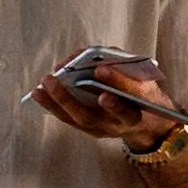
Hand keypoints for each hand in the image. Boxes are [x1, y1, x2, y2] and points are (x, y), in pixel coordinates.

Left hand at [29, 55, 165, 148]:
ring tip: (39, 88)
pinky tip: (41, 94)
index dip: (115, 83)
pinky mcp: (92, 131)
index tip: (100, 69)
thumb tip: (99, 56)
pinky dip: (54, 107)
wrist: (148, 124)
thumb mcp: (146, 81)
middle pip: (89, 116)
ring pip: (75, 119)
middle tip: (52, 80)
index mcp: (137, 112)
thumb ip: (127, 68)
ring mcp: (104, 130)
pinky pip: (70, 120)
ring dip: (55, 103)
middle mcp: (118, 125)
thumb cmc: (144, 95)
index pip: (125, 96)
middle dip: (68, 98)